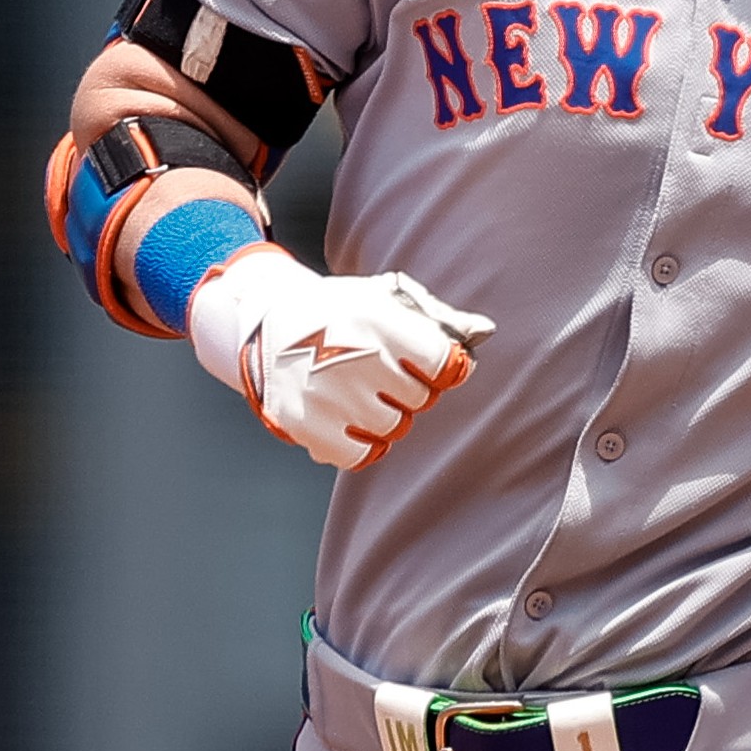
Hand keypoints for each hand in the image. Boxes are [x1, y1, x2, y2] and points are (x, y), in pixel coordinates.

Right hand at [187, 249, 490, 470]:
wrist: (265, 320)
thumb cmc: (338, 310)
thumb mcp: (382, 297)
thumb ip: (436, 317)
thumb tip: (484, 330)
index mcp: (377, 320)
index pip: (444, 362)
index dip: (446, 366)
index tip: (432, 363)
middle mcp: (352, 357)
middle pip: (421, 398)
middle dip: (411, 389)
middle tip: (383, 373)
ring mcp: (327, 394)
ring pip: (394, 428)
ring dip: (387, 415)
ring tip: (362, 393)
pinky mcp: (305, 424)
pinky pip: (360, 454)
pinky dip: (363, 442)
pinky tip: (351, 419)